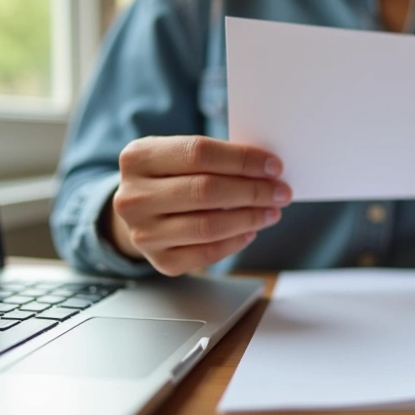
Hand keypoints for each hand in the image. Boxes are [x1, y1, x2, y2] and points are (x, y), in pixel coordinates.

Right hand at [105, 136, 291, 275]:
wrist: (138, 211)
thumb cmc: (169, 176)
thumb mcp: (177, 154)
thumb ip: (213, 157)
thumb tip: (266, 169)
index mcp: (138, 157)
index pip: (198, 153)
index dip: (242, 159)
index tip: (274, 166)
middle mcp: (134, 196)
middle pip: (206, 190)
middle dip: (253, 191)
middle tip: (280, 191)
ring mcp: (143, 232)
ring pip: (209, 226)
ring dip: (250, 218)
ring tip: (272, 211)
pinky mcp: (159, 261)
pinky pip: (207, 253)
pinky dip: (235, 242)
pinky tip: (251, 230)